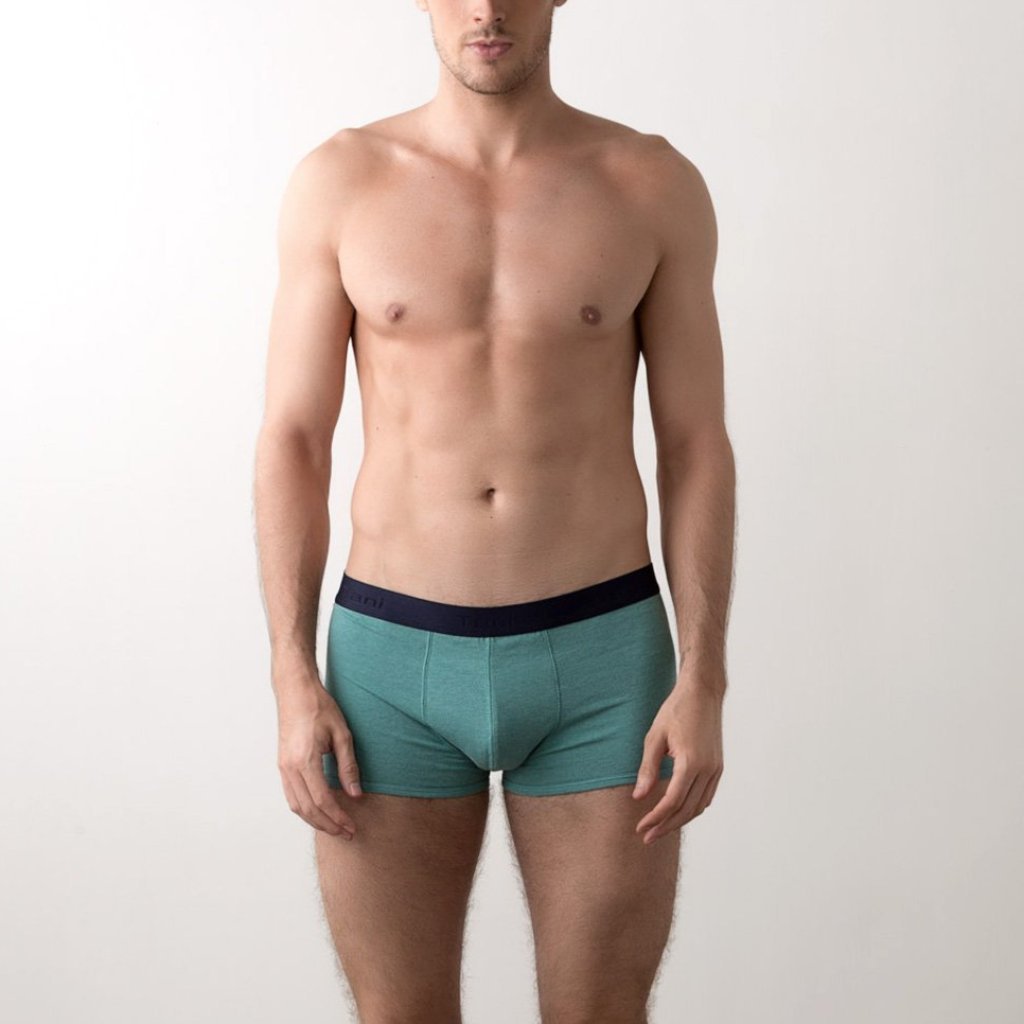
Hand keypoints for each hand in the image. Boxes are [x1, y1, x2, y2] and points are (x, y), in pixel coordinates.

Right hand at [276, 679, 362, 837]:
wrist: (295, 692)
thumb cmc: (319, 708)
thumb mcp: (342, 734)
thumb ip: (348, 766)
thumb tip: (356, 794)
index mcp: (304, 760)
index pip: (322, 800)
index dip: (338, 817)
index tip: (352, 826)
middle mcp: (289, 768)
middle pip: (307, 809)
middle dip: (328, 825)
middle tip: (347, 833)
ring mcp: (283, 768)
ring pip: (296, 806)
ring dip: (315, 821)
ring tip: (335, 827)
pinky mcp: (282, 765)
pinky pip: (291, 796)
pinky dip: (305, 809)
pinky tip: (319, 812)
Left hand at [633, 678, 723, 843]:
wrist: (703, 693)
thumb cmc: (675, 711)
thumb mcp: (655, 737)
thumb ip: (648, 769)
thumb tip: (639, 797)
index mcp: (691, 762)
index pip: (672, 801)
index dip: (655, 817)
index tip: (640, 827)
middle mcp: (707, 770)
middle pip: (687, 810)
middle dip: (666, 826)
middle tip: (647, 836)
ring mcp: (716, 769)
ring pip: (699, 807)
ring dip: (680, 820)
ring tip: (660, 828)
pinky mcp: (718, 767)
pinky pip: (706, 796)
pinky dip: (693, 808)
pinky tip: (678, 811)